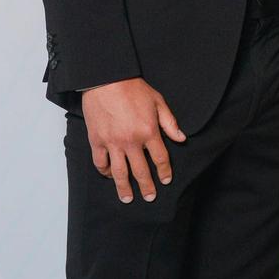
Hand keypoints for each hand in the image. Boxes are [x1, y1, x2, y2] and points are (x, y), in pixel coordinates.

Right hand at [82, 78, 185, 203]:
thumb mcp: (158, 101)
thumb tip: (181, 138)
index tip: (166, 180)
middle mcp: (131, 141)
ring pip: (119, 173)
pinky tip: (110, 176)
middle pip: (141, 171)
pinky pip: (100, 163)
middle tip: (150, 197)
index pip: (160, 158)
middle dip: (147, 187)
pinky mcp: (97, 141)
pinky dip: (105, 172)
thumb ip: (169, 122)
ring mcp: (112, 143)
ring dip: (124, 188)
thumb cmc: (133, 88)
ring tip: (127, 198)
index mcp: (148, 131)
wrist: (106, 79)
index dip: (164, 171)